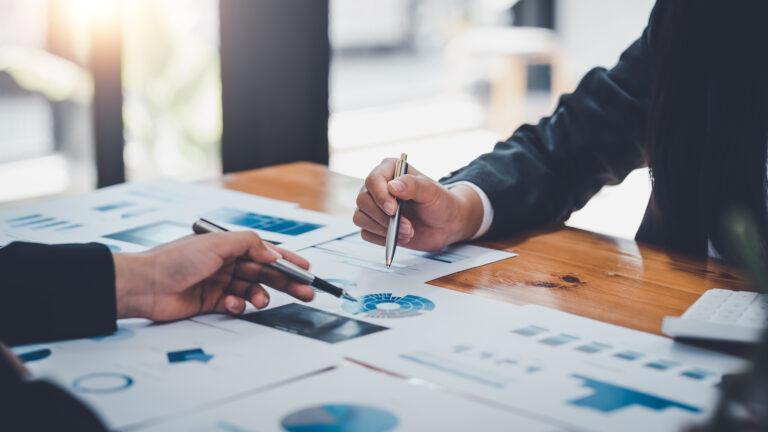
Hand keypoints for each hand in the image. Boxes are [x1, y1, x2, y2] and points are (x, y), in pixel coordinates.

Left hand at [112, 232, 314, 320]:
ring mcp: (221, 282)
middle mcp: (227, 263)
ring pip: (253, 290)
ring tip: (260, 301)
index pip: (266, 252)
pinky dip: (238, 305)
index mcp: (229, 245)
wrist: (146, 286)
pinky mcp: (212, 302)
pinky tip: (232, 304)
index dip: (288, 260)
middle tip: (304, 292)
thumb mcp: (217, 244)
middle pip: (265, 273)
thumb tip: (271, 252)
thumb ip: (249, 244)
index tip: (306, 269)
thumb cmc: (175, 260)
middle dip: (286, 282)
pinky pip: (236, 304)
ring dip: (260, 295)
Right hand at [354, 159, 483, 250]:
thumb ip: (413, 185)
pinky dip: (382, 238)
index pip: (373, 180)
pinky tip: (401, 237)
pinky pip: (366, 233)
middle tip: (408, 227)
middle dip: (384, 218)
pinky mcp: (374, 225)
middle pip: (363, 201)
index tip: (393, 210)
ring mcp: (374, 206)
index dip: (380, 196)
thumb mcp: (431, 191)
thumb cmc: (440, 203)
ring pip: (360, 217)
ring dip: (383, 229)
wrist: (446, 225)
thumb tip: (392, 186)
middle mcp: (378, 187)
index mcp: (389, 170)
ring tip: (408, 232)